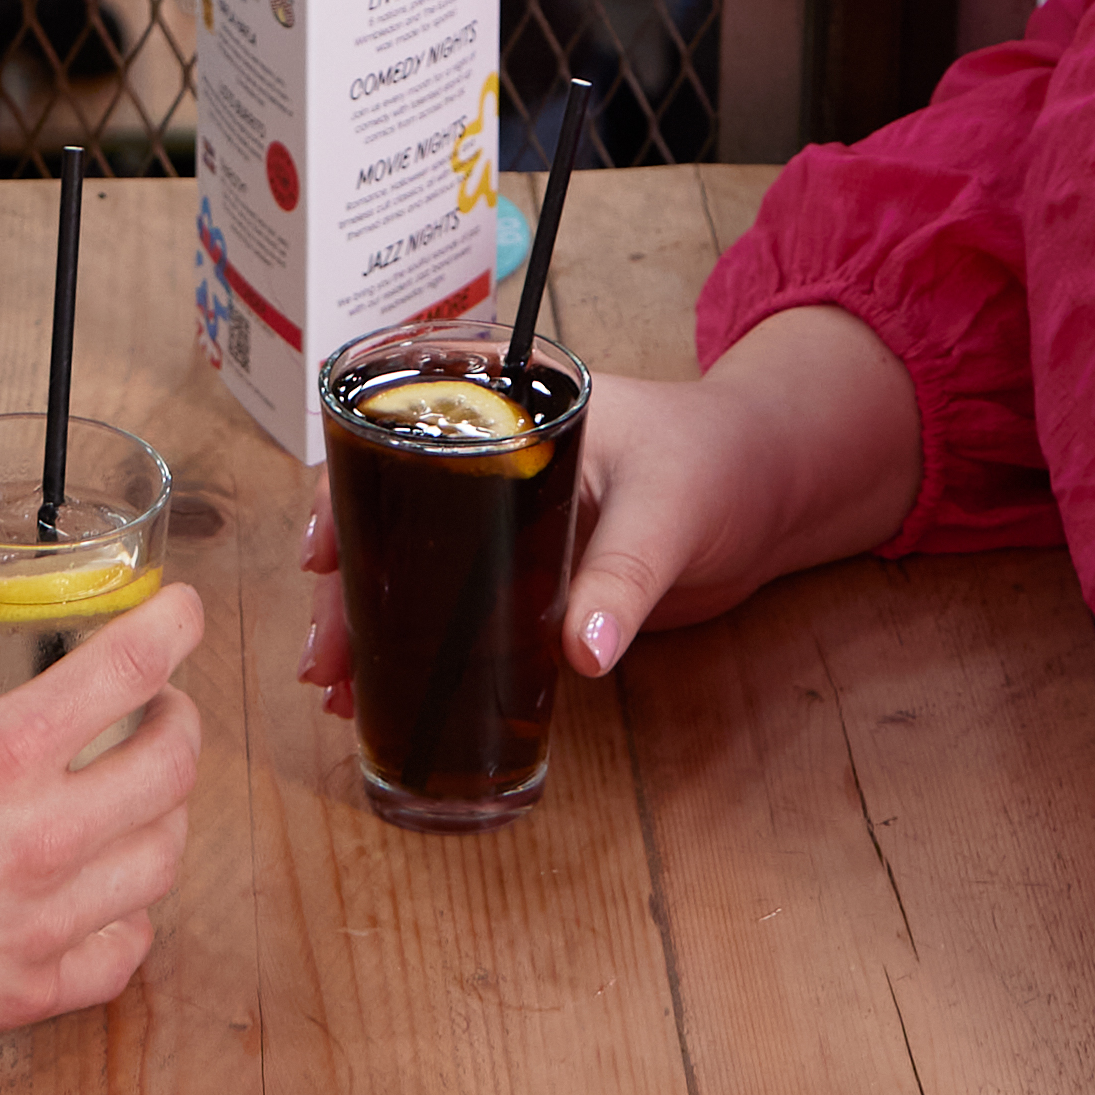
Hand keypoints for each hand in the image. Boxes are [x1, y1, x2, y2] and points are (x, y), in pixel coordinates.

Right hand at [0, 589, 204, 1094]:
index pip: (128, 670)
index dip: (173, 627)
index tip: (183, 613)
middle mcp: (37, 836)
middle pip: (172, 767)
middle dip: (181, 722)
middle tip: (163, 710)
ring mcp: (41, 922)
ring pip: (162, 861)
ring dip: (165, 817)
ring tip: (142, 799)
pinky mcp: (28, 992)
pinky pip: (121, 953)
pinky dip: (129, 920)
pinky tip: (108, 899)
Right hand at [292, 317, 914, 718]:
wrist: (776, 494)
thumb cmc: (724, 462)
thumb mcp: (673, 510)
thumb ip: (626, 577)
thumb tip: (581, 652)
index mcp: (507, 403)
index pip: (394, 427)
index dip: (342, 487)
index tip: (318, 550)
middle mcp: (486, 454)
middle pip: (385, 510)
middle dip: (342, 583)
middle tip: (323, 655)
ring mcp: (497, 515)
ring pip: (408, 562)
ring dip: (365, 620)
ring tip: (336, 689)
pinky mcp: (520, 570)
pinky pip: (451, 601)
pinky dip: (413, 641)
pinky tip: (382, 691)